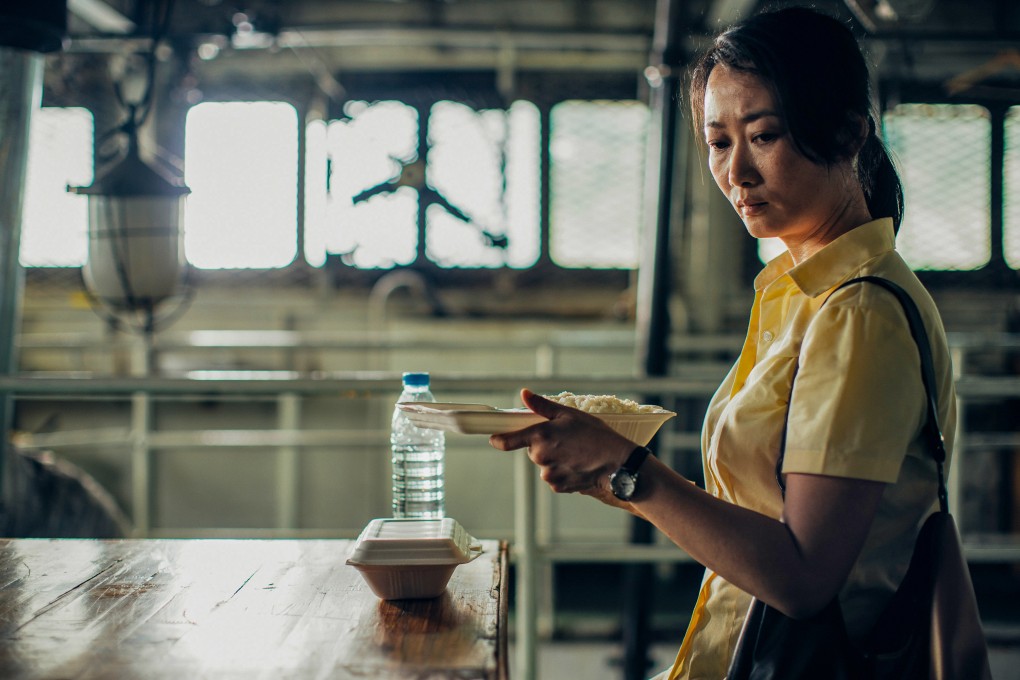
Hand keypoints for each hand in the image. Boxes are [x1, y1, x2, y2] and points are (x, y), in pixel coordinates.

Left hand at [488, 389, 635, 496]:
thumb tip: (523, 394)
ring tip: (576, 453)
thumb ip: (542, 406)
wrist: (617, 464)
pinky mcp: (558, 487)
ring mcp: (548, 474)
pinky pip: (554, 477)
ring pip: (544, 464)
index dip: (498, 439)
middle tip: (565, 440)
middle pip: (532, 450)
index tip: (494, 438)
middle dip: (544, 445)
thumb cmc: (596, 435)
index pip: (506, 441)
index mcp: (540, 436)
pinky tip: (578, 465)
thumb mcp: (569, 414)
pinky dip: (563, 471)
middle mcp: (540, 457)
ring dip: (554, 459)